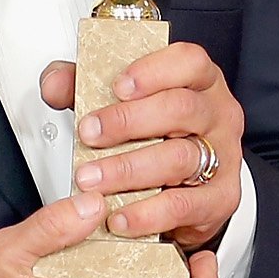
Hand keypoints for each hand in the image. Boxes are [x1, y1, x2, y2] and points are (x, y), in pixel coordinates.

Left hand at [38, 42, 243, 251]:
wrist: (188, 190)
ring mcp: (223, 157)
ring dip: (129, 169)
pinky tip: (120, 215)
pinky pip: (183, 205)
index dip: (154, 71)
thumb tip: (55, 84)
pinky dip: (147, 213)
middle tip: (89, 134)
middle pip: (180, 108)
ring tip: (93, 179)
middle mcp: (217, 115)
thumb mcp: (121, 104)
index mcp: (199, 82)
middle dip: (127, 122)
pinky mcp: (220, 199)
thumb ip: (84, 87)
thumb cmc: (158, 137)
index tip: (118, 87)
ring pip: (180, 157)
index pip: (189, 62)